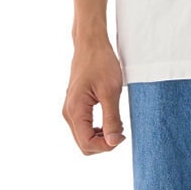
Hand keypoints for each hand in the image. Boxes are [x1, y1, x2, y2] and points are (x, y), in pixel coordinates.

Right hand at [62, 39, 126, 153]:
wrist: (91, 43)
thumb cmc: (101, 62)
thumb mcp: (110, 91)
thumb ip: (111, 118)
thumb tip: (113, 142)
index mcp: (75, 111)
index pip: (87, 144)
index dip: (106, 146)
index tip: (121, 136)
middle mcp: (69, 113)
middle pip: (84, 144)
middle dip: (103, 143)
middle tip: (120, 131)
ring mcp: (71, 109)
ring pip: (84, 137)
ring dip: (101, 136)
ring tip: (116, 124)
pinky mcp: (75, 105)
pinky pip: (84, 126)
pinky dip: (97, 129)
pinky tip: (109, 119)